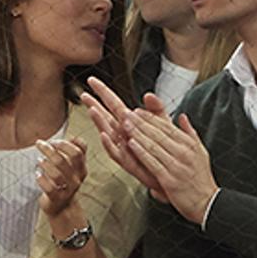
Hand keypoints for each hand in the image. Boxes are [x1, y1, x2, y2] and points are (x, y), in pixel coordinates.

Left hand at [36, 137, 87, 216]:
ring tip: (38, 161)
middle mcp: (76, 179)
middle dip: (49, 150)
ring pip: (55, 174)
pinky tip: (37, 174)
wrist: (63, 207)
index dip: (65, 144)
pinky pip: (49, 188)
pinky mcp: (57, 198)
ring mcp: (67, 190)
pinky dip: (41, 179)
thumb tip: (74, 138)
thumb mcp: (74, 168)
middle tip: (39, 144)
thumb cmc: (65, 183)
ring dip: (44, 164)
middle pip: (63, 161)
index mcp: (81, 169)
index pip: (78, 152)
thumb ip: (76, 152)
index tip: (54, 141)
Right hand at [80, 76, 168, 200]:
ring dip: (100, 123)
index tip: (92, 80)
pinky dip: (110, 145)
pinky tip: (104, 136)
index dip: (104, 93)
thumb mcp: (163, 127)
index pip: (114, 106)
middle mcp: (124, 137)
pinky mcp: (130, 164)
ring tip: (92, 109)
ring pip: (108, 135)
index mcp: (131, 126)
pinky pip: (117, 154)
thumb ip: (156, 110)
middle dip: (94, 105)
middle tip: (83, 93)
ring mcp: (125, 150)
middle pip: (106, 118)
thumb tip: (148, 94)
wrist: (174, 177)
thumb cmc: (166, 153)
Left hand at [124, 109, 217, 225]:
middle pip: (158, 133)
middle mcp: (183, 153)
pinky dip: (141, 152)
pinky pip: (152, 163)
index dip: (150, 118)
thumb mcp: (201, 151)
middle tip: (127, 114)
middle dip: (140, 122)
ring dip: (137, 134)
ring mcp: (176, 166)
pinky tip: (131, 145)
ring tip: (125, 125)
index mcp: (189, 144)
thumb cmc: (201, 178)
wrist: (207, 202)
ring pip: (153, 145)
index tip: (138, 111)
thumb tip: (182, 116)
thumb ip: (190, 132)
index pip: (167, 126)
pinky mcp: (169, 180)